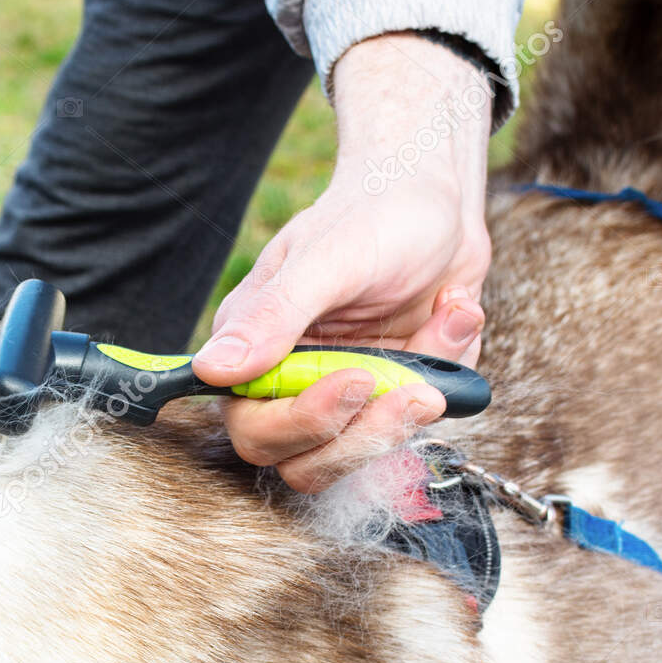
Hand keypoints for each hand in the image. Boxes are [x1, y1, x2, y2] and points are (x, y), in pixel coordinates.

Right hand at [193, 33, 493, 492]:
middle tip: (415, 390)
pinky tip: (451, 311)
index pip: (255, 428)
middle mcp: (292, 384)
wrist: (437, 199)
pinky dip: (449, 369)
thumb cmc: (372, 214)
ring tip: (447, 322)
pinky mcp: (392, 399)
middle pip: (305, 463)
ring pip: (360, 454)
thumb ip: (272, 316)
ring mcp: (345, 397)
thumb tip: (210, 369)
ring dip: (413, 405)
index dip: (303, 422)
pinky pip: (419, 420)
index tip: (355, 380)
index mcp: (255, 352)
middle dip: (364, 432)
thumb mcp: (326, 258)